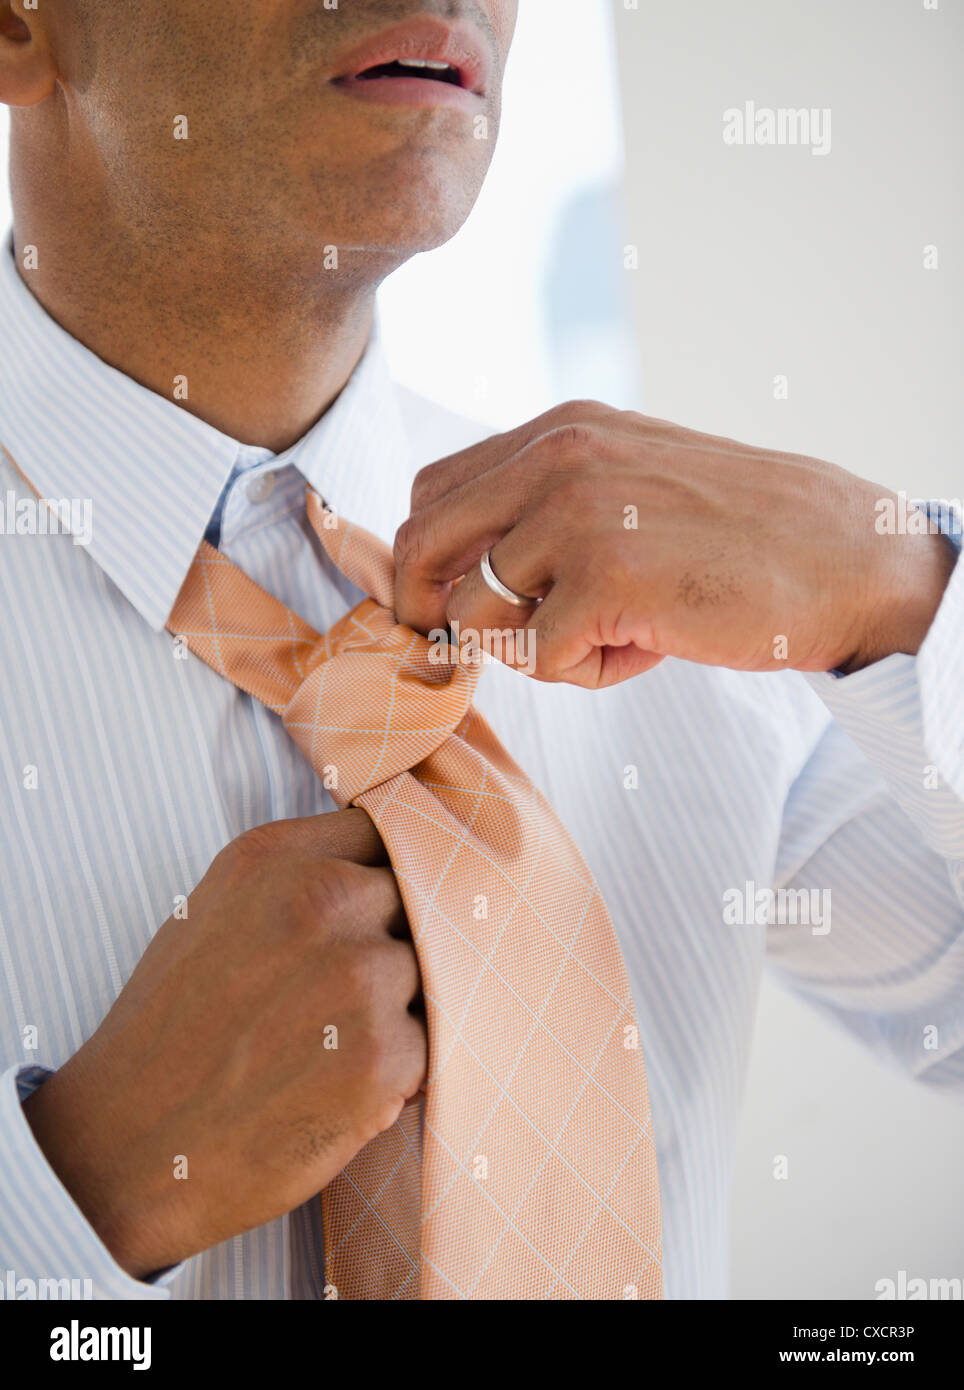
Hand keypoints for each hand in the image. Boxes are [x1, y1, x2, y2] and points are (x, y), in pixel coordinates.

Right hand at [22, 809, 424, 1278]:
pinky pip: (431, 1046)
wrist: (129, 1149)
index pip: (391, 830)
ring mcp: (358, 976)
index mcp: (278, 858)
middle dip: (402, 943)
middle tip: (350, 995)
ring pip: (436, 973)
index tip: (390, 905)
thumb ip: (303, 874)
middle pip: (424, 899)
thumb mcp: (218, 911)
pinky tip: (336, 1089)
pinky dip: (398, 1074)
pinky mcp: (382, 1057)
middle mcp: (323, 901)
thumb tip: (392, 863)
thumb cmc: (173, 1030)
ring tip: (334, 1045)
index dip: (399, 871)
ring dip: (404, 1010)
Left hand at [393, 401, 957, 686]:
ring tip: (611, 636)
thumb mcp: (629, 484)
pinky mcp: (607, 577)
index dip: (431, 564)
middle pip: (420, 550)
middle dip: (437, 616)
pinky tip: (648, 646)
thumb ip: (545, 508)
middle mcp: (555, 458)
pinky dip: (586, 673)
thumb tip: (456, 578)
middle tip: (498, 647)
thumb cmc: (733, 535)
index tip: (464, 607)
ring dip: (532, 651)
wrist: (843, 556)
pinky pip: (538, 659)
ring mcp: (577, 513)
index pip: (432, 494)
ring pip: (474, 617)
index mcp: (558, 431)